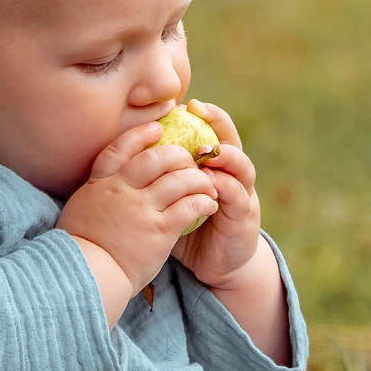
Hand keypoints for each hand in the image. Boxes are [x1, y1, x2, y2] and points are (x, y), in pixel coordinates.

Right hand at [58, 121, 220, 295]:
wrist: (86, 274)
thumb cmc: (81, 247)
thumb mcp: (80, 209)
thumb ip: (97, 194)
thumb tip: (104, 186)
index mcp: (101, 183)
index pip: (120, 148)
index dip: (140, 135)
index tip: (157, 129)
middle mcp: (123, 190)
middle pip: (158, 158)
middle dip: (179, 155)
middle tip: (190, 162)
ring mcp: (142, 209)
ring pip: (179, 180)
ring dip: (199, 179)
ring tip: (208, 185)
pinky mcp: (159, 230)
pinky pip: (189, 207)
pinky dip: (203, 202)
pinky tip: (209, 204)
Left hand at [168, 100, 262, 287]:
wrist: (214, 267)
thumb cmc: (189, 230)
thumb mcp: (172, 200)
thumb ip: (161, 179)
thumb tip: (126, 157)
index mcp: (216, 168)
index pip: (212, 133)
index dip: (203, 116)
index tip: (184, 104)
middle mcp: (233, 177)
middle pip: (231, 141)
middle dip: (218, 123)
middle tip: (200, 111)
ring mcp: (243, 196)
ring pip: (242, 167)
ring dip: (226, 155)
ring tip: (207, 150)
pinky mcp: (244, 218)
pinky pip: (237, 197)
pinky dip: (226, 187)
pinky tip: (211, 182)